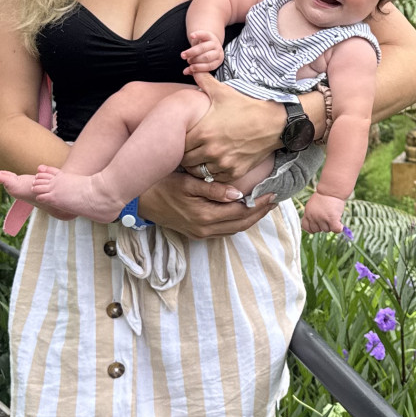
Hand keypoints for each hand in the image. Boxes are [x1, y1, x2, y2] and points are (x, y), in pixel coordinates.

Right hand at [139, 170, 269, 238]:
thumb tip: (238, 194)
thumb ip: (213, 189)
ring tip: (265, 205)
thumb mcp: (187, 183)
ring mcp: (200, 233)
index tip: (273, 192)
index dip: (259, 204)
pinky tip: (244, 212)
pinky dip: (238, 222)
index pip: (241, 212)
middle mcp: (205, 229)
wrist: (140, 201)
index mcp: (204, 216)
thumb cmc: (163, 185)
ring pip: (234, 230)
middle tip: (275, 200)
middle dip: (260, 212)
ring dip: (251, 219)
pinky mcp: (196, 233)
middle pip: (241, 224)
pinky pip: (224, 231)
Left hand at [182, 72, 285, 184]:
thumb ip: (204, 80)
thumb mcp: (224, 91)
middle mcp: (211, 150)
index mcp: (203, 131)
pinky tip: (215, 163)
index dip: (180, 141)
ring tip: (201, 157)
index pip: (179, 144)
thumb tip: (192, 67)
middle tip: (190, 149)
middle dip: (186, 155)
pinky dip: (213, 172)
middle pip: (186, 160)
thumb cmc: (246, 106)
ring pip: (198, 172)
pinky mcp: (234, 171)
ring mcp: (223, 162)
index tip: (184, 138)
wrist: (274, 123)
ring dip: (197, 166)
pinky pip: (215, 178)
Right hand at [183, 29, 223, 75]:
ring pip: (203, 47)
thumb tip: (185, 72)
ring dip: (192, 52)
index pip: (210, 66)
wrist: (209, 42)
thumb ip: (195, 68)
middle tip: (188, 60)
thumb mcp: (202, 62)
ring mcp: (214, 42)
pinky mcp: (209, 35)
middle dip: (195, 59)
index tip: (191, 68)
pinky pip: (203, 34)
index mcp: (218, 60)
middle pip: (206, 57)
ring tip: (185, 55)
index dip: (200, 67)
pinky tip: (191, 36)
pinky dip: (197, 35)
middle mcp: (218, 51)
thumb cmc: (205, 55)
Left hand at [301, 191, 347, 233]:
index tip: (318, 224)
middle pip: (317, 230)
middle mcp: (313, 217)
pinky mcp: (332, 219)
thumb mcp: (312, 204)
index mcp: (307, 213)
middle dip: (323, 225)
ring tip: (334, 215)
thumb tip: (315, 225)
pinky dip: (338, 228)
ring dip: (331, 225)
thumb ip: (312, 214)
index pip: (306, 227)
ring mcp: (322, 218)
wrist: (331, 189)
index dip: (312, 228)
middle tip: (328, 217)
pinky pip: (335, 230)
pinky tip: (340, 224)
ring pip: (327, 230)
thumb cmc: (324, 195)